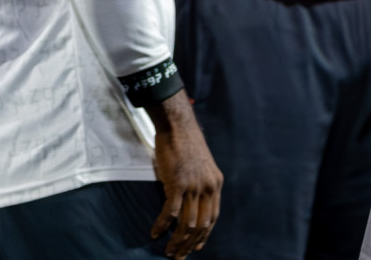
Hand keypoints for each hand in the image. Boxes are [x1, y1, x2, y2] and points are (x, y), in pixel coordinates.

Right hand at [149, 95, 221, 257]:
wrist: (177, 124)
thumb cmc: (185, 142)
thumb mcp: (200, 165)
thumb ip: (199, 183)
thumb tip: (190, 200)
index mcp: (216, 184)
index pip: (213, 217)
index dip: (205, 235)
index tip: (197, 247)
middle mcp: (208, 187)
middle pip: (201, 225)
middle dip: (190, 244)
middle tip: (179, 257)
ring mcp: (193, 186)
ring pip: (187, 223)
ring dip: (177, 240)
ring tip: (168, 251)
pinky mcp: (177, 183)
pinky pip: (171, 212)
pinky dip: (163, 225)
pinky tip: (155, 233)